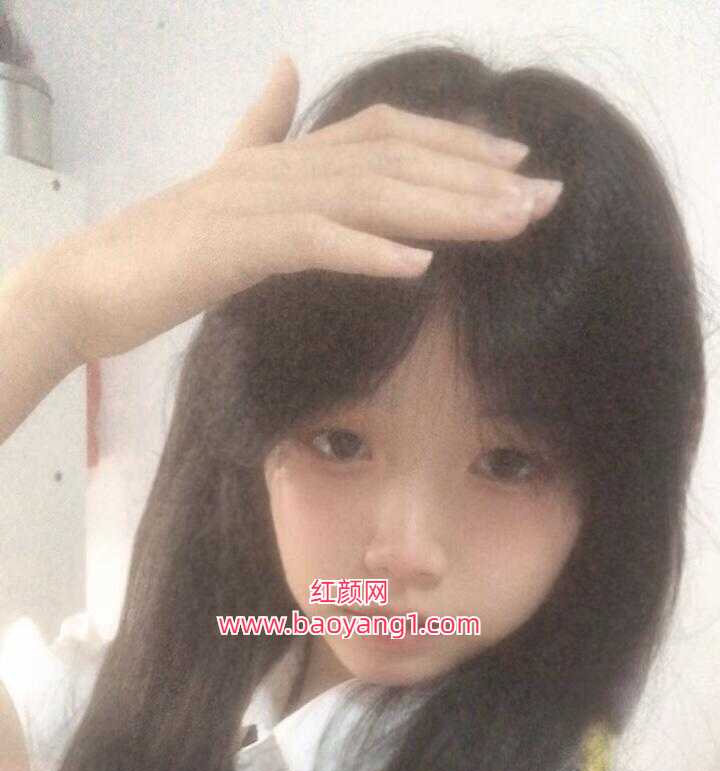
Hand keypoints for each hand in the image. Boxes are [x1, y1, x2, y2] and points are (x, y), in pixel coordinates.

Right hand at [41, 54, 561, 363]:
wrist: (90, 284)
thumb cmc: (162, 248)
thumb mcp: (224, 181)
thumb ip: (261, 128)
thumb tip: (286, 69)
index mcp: (287, 155)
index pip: (386, 135)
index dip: (455, 143)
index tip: (518, 162)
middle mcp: (282, 166)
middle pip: (395, 160)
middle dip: (478, 177)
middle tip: (548, 196)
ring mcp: (259, 202)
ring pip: (370, 196)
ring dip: (447, 210)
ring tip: (512, 224)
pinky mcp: (237, 245)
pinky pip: (314, 243)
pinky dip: (368, 251)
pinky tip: (420, 266)